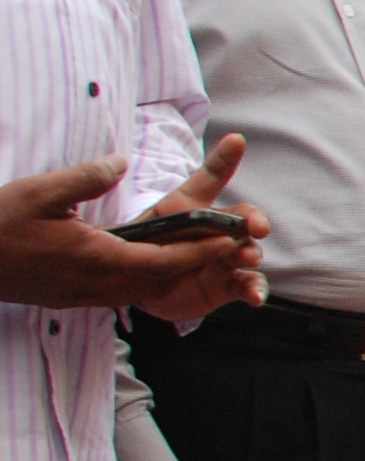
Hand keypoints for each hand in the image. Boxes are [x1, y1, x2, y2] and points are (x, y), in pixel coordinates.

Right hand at [0, 138, 267, 317]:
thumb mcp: (40, 192)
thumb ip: (85, 177)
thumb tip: (120, 162)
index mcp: (95, 258)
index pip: (163, 261)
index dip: (199, 252)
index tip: (228, 241)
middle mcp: (94, 284)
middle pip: (159, 282)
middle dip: (193, 266)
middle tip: (220, 245)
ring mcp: (81, 296)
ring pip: (139, 291)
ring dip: (168, 274)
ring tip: (191, 251)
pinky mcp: (68, 299)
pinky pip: (117, 295)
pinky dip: (141, 281)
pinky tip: (144, 264)